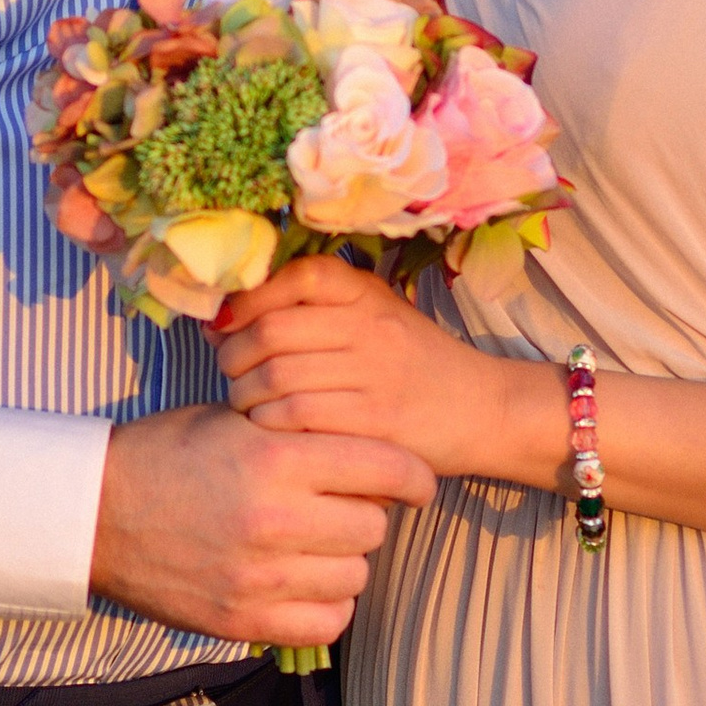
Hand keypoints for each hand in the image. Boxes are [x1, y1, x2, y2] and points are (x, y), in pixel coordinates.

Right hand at [90, 403, 433, 650]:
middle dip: (366, 512)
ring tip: (317, 543)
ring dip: (345, 559)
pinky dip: (326, 605)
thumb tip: (370, 453)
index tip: (418, 481)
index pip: (386, 467)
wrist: (93, 513)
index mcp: (276, 457)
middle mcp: (274, 519)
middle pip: (374, 525)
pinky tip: (306, 583)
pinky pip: (327, 622)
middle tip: (342, 505)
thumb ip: (301, 432)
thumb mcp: (234, 419)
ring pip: (355, 575)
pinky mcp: (243, 620)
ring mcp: (260, 576)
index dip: (413, 474)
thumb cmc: (165, 455)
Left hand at [217, 256, 562, 487]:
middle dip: (234, 355)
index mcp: (367, 294)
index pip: (295, 275)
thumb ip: (310, 307)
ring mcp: (376, 374)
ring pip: (278, 377)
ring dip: (246, 395)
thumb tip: (222, 315)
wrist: (484, 409)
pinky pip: (298, 417)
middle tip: (232, 372)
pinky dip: (269, 425)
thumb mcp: (374, 315)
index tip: (224, 323)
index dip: (247, 299)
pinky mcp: (378, 422)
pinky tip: (271, 430)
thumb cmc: (415, 364)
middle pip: (272, 331)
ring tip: (247, 404)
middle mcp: (371, 326)